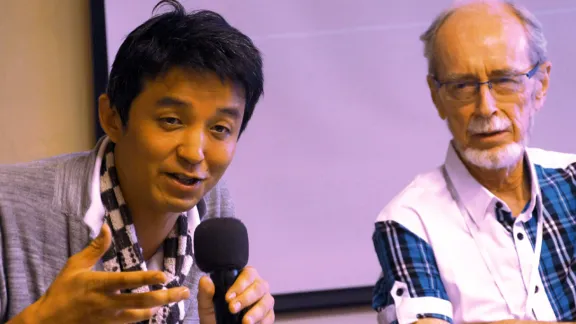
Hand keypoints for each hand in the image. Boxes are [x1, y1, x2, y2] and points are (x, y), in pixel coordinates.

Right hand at [13, 224, 190, 323]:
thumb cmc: (62, 290)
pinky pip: (130, 323)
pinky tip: (155, 310)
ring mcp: (108, 318)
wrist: (47, 321)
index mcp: (98, 284)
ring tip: (173, 300)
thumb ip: (95, 248)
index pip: (126, 282)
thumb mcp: (75, 265)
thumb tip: (106, 226)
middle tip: (183, 292)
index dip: (146, 280)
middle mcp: (106, 302)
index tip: (164, 276)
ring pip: (139, 316)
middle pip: (140, 302)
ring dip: (158, 308)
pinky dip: (144, 317)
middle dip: (164, 297)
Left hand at [197, 266, 274, 323]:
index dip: (239, 285)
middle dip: (246, 298)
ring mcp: (264, 300)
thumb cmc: (214, 315)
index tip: (228, 297)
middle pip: (259, 287)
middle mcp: (257, 287)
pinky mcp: (268, 315)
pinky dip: (261, 321)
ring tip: (245, 321)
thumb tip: (205, 280)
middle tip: (233, 308)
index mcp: (243, 279)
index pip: (248, 274)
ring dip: (255, 312)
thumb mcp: (206, 305)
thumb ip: (205, 292)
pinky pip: (269, 316)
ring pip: (266, 301)